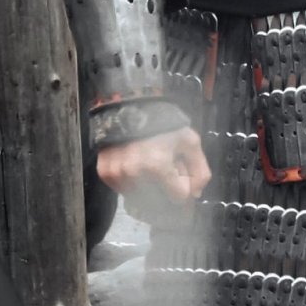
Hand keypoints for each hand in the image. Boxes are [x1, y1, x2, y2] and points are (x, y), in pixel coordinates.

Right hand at [96, 126, 210, 203]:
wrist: (129, 105)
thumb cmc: (162, 123)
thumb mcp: (189, 141)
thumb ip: (199, 171)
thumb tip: (194, 194)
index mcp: (157, 166)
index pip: (179, 197)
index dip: (182, 183)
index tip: (178, 169)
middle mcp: (134, 174)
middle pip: (160, 200)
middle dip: (166, 186)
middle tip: (164, 165)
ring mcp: (117, 175)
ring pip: (141, 197)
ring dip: (149, 187)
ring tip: (148, 163)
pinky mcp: (105, 174)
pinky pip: (125, 191)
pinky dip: (133, 183)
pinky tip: (135, 165)